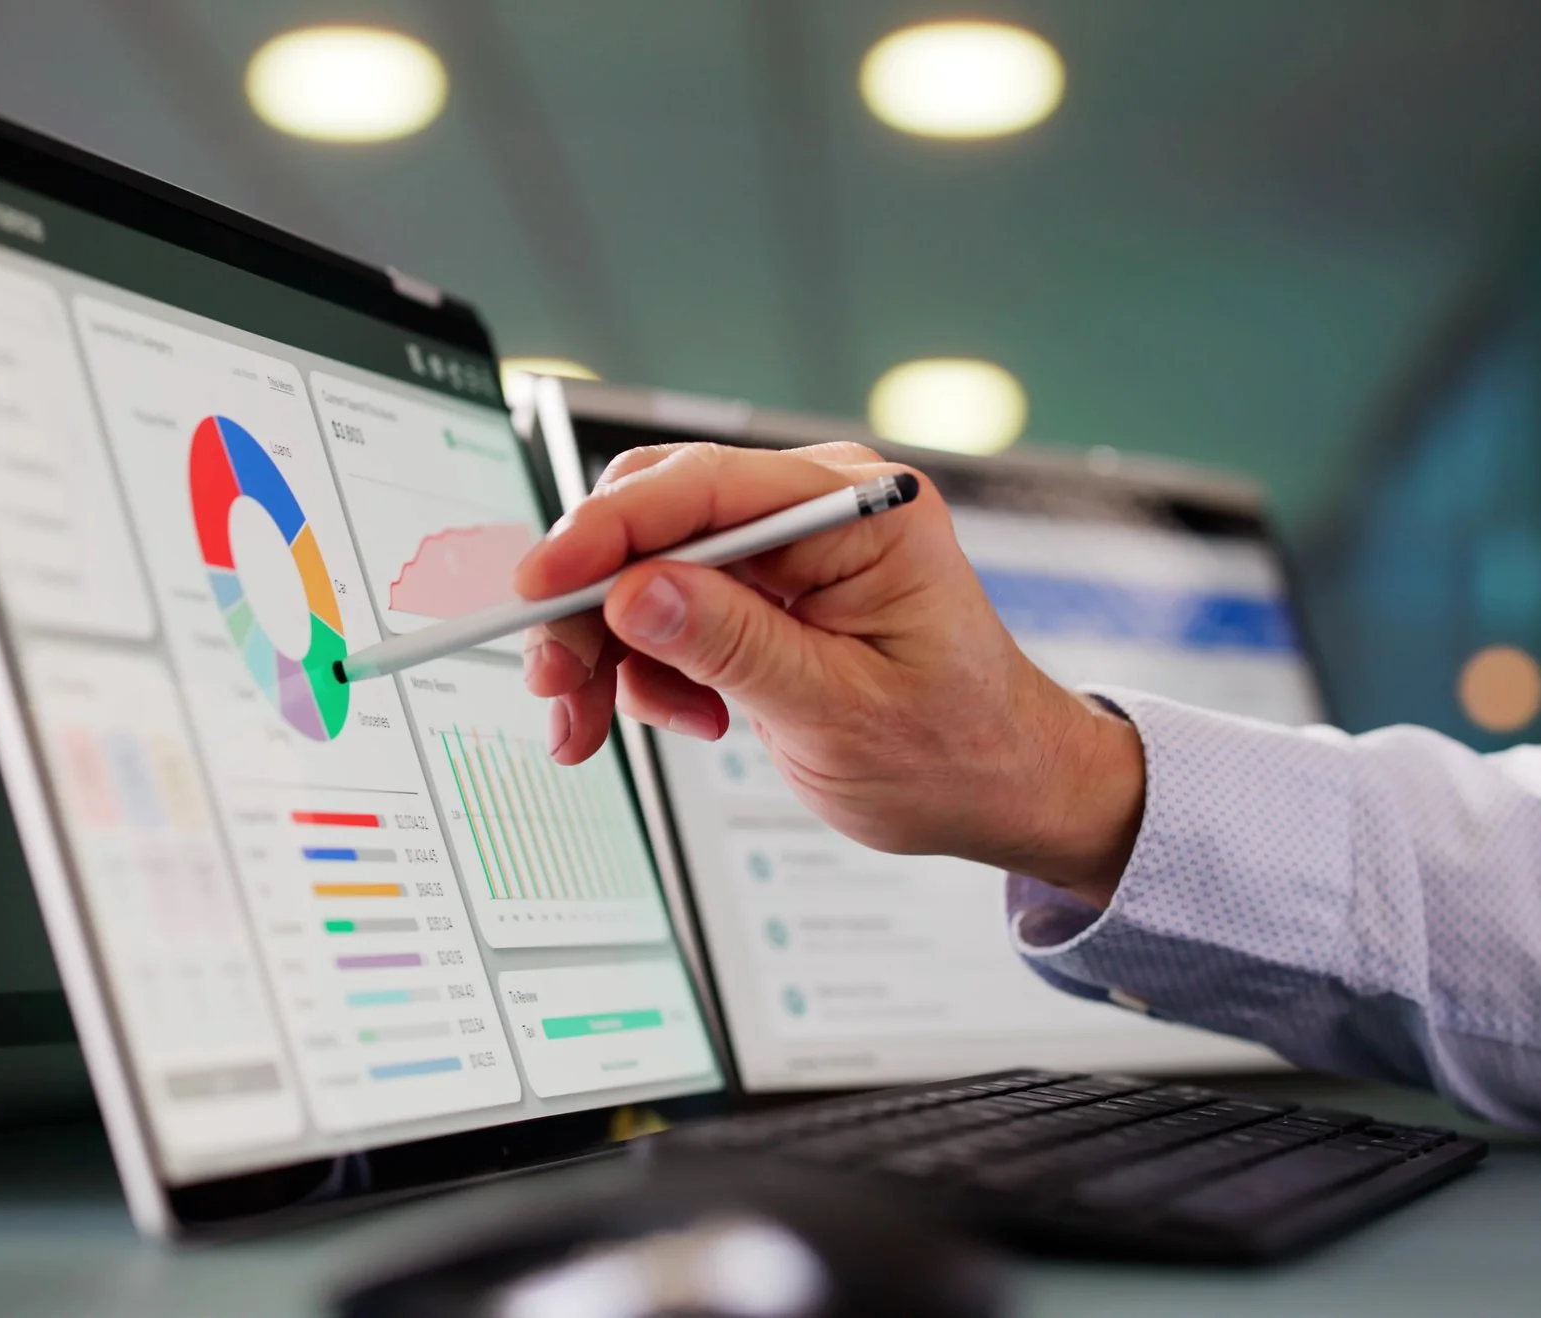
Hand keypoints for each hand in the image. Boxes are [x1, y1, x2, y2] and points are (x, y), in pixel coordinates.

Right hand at [513, 442, 1143, 903]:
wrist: (1000, 789)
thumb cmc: (956, 748)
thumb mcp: (838, 710)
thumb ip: (733, 645)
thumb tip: (636, 590)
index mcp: (859, 508)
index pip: (704, 487)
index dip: (607, 532)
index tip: (541, 585)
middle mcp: (816, 509)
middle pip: (655, 520)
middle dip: (590, 603)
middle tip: (554, 683)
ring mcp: (783, 550)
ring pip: (641, 570)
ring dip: (602, 650)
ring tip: (594, 729)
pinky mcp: (759, 594)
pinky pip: (663, 612)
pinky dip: (643, 670)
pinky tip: (686, 718)